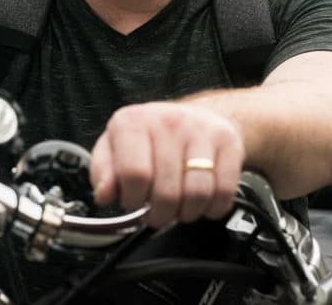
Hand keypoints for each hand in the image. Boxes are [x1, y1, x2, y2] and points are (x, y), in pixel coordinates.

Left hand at [89, 101, 243, 227]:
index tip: (134, 202)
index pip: (134, 174)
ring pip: (197, 194)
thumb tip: (105, 194)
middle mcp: (167, 120)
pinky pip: (224, 191)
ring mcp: (200, 130)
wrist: (197, 116)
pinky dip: (212, 208)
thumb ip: (103, 172)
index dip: (133, 199)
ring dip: (187, 214)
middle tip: (157, 213)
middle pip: (166, 191)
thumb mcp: (115, 148)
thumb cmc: (151, 138)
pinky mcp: (228, 142)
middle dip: (160, 214)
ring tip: (179, 208)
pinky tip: (202, 202)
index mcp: (133, 122)